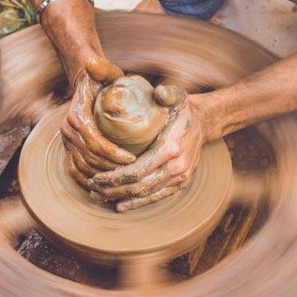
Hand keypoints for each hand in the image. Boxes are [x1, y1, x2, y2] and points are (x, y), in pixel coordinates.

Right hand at [61, 55, 136, 189]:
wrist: (85, 81)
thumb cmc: (100, 77)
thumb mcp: (104, 70)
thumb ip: (102, 68)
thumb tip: (94, 64)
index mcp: (76, 116)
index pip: (95, 142)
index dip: (113, 154)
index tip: (133, 158)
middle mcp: (67, 130)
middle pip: (90, 158)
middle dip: (111, 169)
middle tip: (133, 173)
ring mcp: (66, 140)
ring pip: (83, 167)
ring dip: (102, 176)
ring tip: (123, 180)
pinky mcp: (69, 147)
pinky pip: (74, 169)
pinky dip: (87, 180)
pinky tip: (103, 187)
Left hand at [88, 85, 209, 211]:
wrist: (204, 123)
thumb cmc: (184, 109)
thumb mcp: (177, 96)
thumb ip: (167, 94)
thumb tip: (159, 91)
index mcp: (171, 148)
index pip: (138, 170)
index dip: (115, 177)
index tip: (96, 177)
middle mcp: (176, 167)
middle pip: (139, 186)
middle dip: (113, 190)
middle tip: (92, 189)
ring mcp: (180, 178)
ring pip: (146, 194)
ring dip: (122, 198)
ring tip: (100, 196)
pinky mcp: (181, 184)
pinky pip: (157, 197)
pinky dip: (138, 203)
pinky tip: (121, 205)